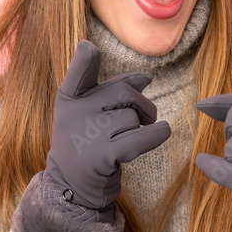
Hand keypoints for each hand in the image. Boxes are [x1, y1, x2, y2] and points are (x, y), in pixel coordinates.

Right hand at [45, 40, 171, 209]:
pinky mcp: (103, 157)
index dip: (84, 61)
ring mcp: (87, 136)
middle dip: (141, 104)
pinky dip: (157, 134)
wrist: (73, 184)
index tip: (89, 48)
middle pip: (124, 93)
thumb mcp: (92, 110)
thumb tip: (147, 76)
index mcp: (69, 98)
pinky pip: (140, 138)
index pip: (77, 75)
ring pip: (133, 117)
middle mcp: (74, 115)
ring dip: (143, 126)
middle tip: (143, 118)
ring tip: (131, 137)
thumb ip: (115, 89)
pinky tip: (162, 131)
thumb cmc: (87, 139)